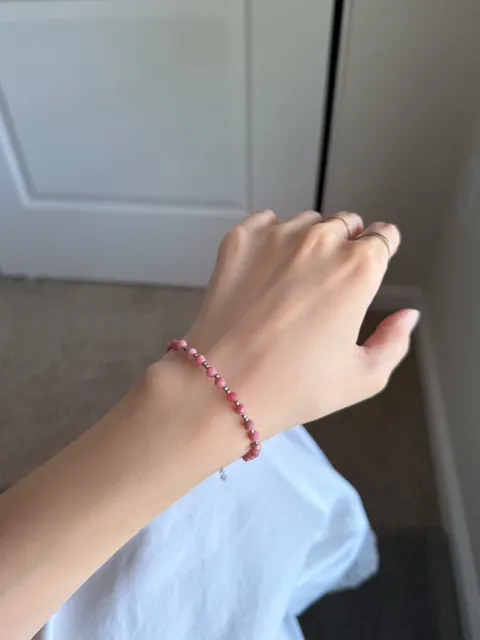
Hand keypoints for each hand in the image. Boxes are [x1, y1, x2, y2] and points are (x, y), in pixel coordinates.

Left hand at [181, 210, 418, 440]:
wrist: (221, 386)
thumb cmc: (293, 387)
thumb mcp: (363, 378)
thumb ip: (395, 341)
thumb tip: (408, 315)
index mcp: (359, 269)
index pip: (384, 236)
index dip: (380, 251)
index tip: (369, 265)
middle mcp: (321, 241)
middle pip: (346, 224)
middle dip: (345, 246)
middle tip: (327, 283)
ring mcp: (277, 236)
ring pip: (306, 222)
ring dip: (307, 242)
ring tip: (291, 282)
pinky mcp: (240, 239)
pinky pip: (266, 223)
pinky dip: (270, 240)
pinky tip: (263, 272)